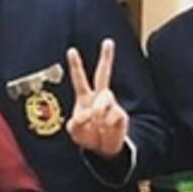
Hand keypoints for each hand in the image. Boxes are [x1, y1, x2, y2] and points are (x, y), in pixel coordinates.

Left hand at [65, 40, 128, 158]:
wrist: (102, 149)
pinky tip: (106, 129)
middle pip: (104, 74)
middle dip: (106, 58)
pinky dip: (107, 124)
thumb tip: (87, 114)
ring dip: (99, 110)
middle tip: (108, 42)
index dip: (76, 66)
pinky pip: (113, 115)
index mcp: (85, 98)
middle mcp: (99, 98)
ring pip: (106, 98)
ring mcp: (111, 105)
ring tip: (97, 120)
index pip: (80, 79)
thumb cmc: (87, 136)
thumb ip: (75, 122)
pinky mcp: (121, 115)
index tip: (71, 50)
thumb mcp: (74, 131)